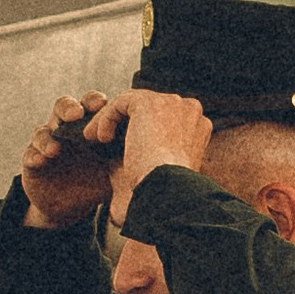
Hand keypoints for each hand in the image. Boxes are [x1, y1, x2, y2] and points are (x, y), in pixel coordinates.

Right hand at [20, 92, 127, 228]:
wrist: (71, 208)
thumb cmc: (95, 182)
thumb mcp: (114, 170)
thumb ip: (127, 157)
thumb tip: (149, 150)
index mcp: (87, 126)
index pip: (89, 105)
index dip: (94, 102)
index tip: (103, 105)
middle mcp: (65, 130)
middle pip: (63, 108)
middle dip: (68, 108)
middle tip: (76, 115)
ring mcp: (47, 144)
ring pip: (42, 130)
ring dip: (48, 137)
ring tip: (55, 149)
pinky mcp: (33, 162)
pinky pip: (29, 154)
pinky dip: (34, 155)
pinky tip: (41, 160)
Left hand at [111, 90, 208, 215]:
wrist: (168, 188)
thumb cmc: (168, 191)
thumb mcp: (169, 172)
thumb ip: (160, 154)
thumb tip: (130, 157)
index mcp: (199, 126)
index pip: (168, 118)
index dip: (146, 130)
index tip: (128, 147)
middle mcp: (189, 109)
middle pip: (151, 107)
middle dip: (127, 122)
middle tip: (106, 141)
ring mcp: (170, 103)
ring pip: (133, 104)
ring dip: (112, 119)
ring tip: (95, 139)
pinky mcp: (148, 102)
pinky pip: (120, 104)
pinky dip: (107, 118)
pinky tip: (100, 138)